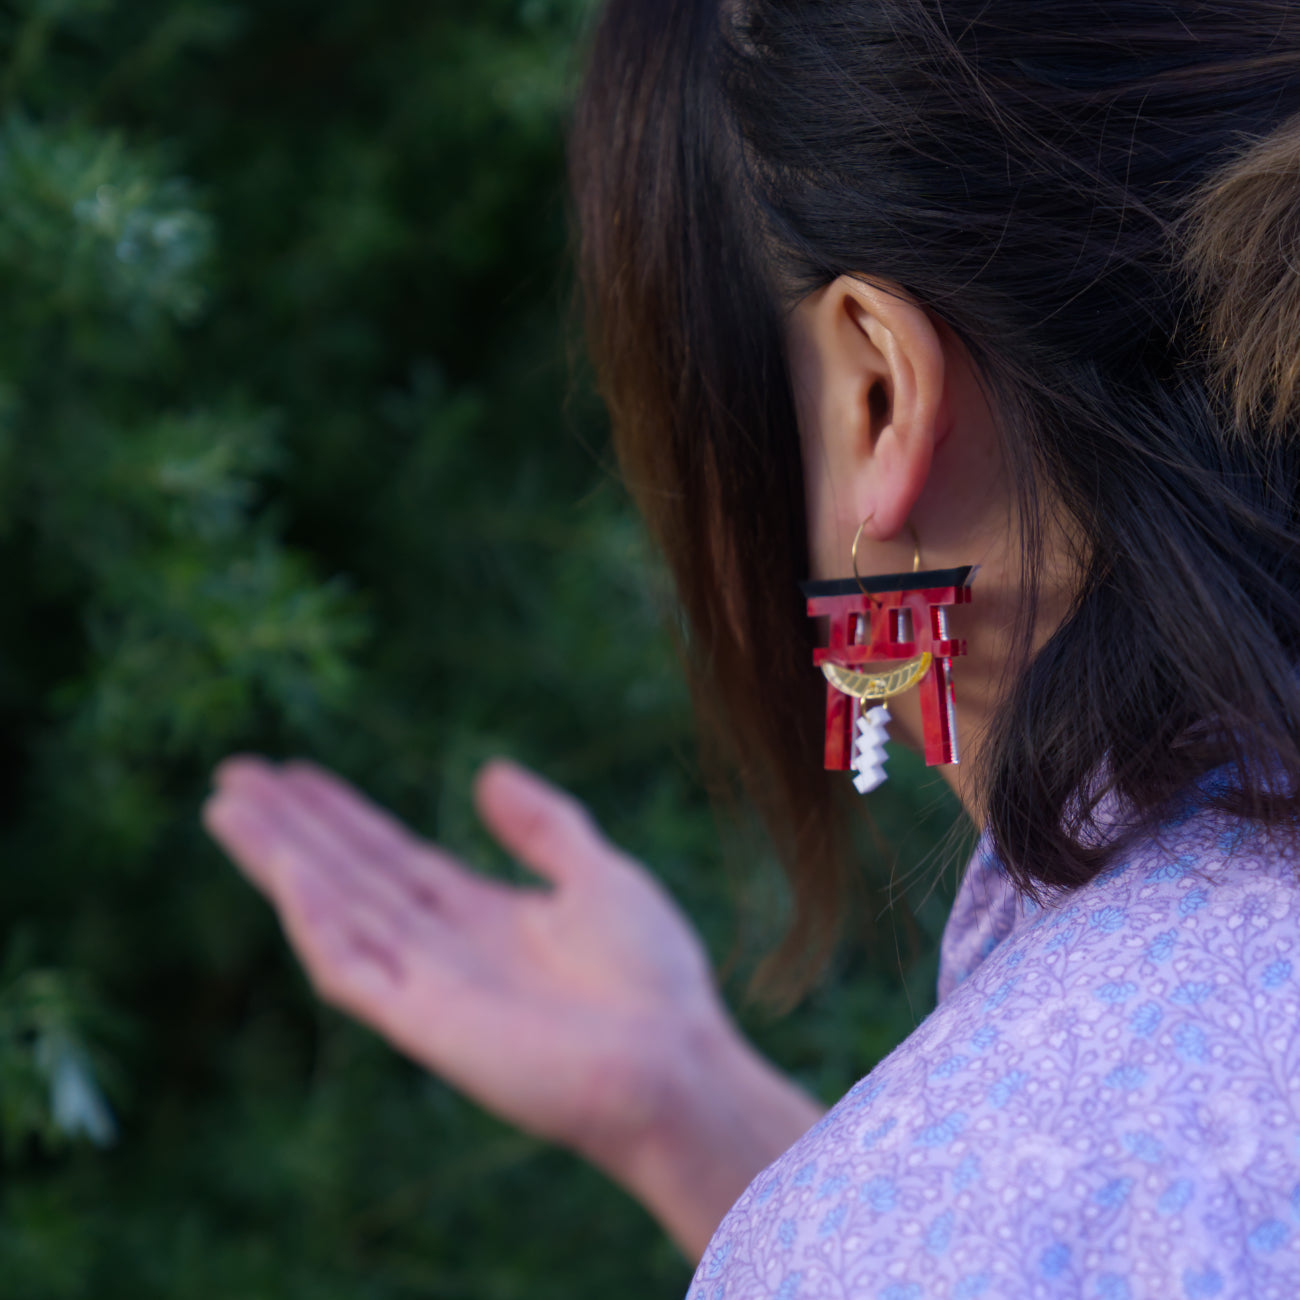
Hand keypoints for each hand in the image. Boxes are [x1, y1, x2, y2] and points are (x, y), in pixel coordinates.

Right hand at [203, 756, 821, 1258]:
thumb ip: (544, 825)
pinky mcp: (422, 1023)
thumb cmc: (651, 977)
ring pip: (332, 910)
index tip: (294, 773)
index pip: (390, 856)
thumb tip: (486, 770)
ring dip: (280, 859)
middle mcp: (440, 947)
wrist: (674, 1059)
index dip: (341, 816)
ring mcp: (425, 985)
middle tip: (234, 775)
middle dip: (290, 828)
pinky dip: (314, 920)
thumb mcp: (598, 874)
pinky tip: (285, 871)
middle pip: (347, 875)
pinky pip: (350, 968)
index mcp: (479, 915)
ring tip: (229, 805)